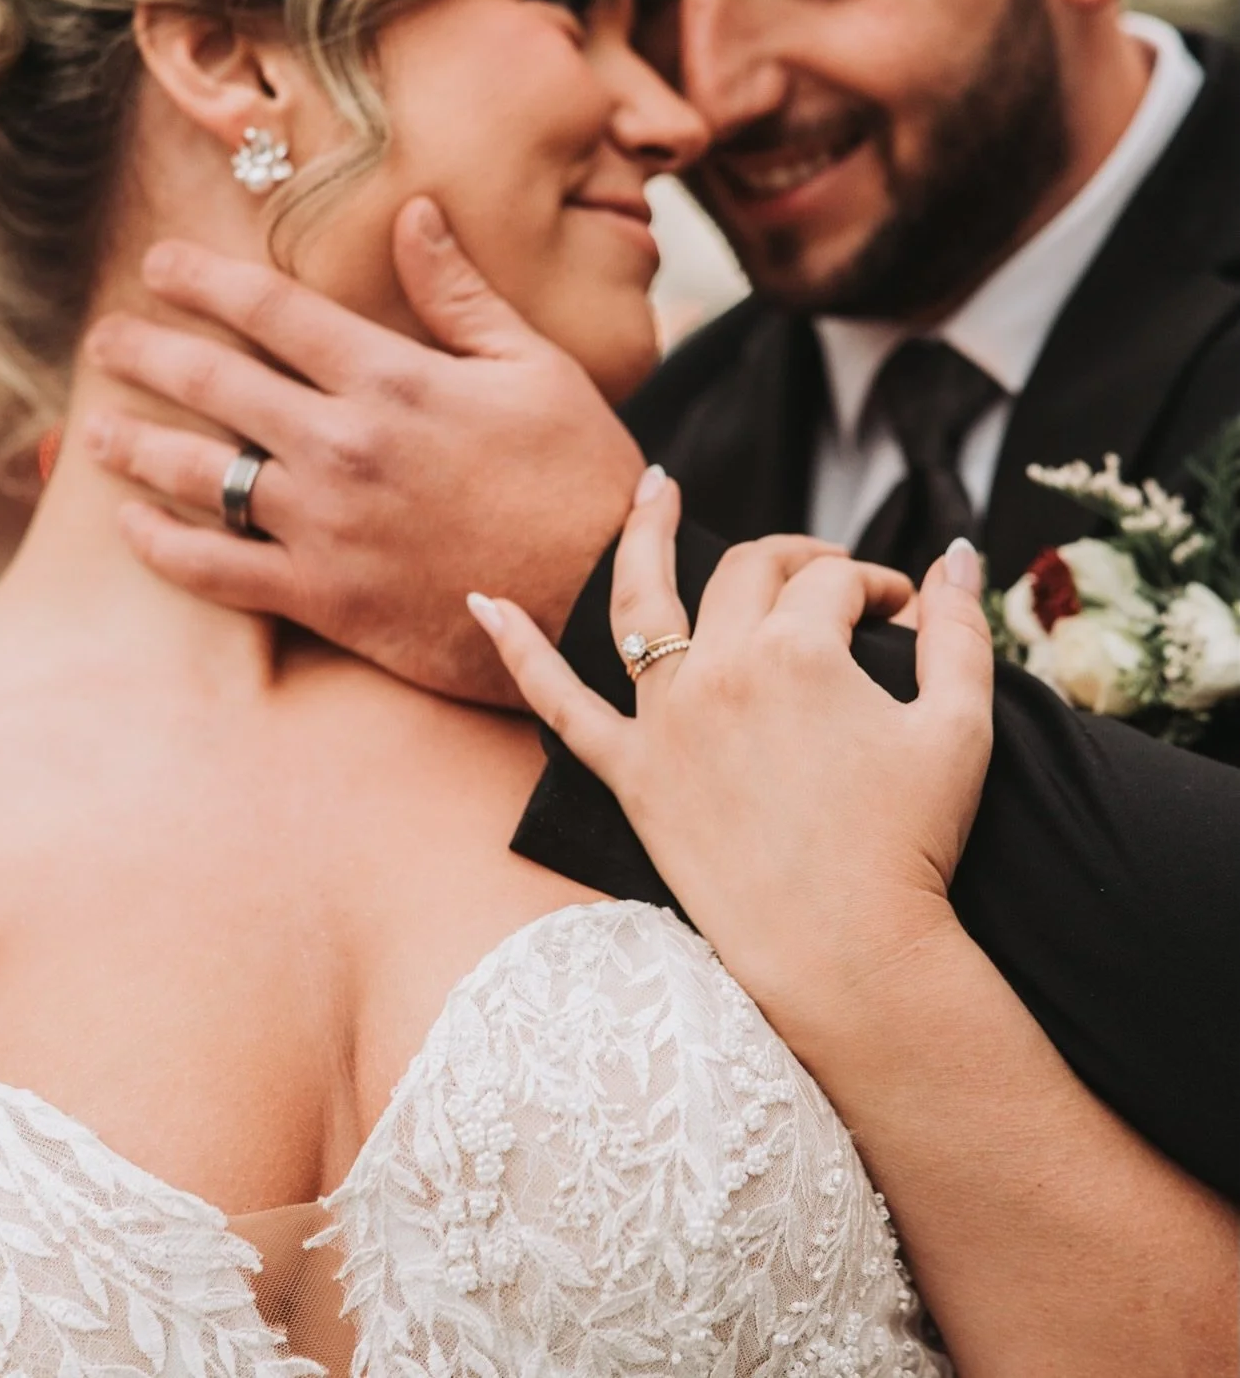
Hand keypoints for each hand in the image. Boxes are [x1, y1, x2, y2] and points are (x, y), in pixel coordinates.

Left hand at [83, 198, 645, 702]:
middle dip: (148, 353)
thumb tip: (413, 213)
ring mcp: (325, 525)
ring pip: (200, 475)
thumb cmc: (579, 475)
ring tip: (96, 430)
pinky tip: (134, 525)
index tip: (159, 263)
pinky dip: (166, 546)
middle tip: (102, 339)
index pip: (272, 310)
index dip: (205, 279)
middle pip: (215, 384)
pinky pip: (218, 570)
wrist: (599, 602)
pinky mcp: (324, 597)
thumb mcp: (535, 365)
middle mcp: (342, 445)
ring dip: (137, 445)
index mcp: (393, 378)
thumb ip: (460, 292)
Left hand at [470, 475, 993, 1047]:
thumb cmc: (912, 844)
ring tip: (655, 489)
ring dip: (645, 534)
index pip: (836, 582)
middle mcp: (721, 669)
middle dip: (798, 560)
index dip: (878, 588)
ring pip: (644, 602)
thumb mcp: (962, 727)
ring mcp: (667, 720)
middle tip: (830, 580)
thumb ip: (962, 630)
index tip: (906, 616)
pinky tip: (484, 603)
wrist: (848, 956)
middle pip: (750, 572)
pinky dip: (519, 652)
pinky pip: (559, 706)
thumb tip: (959, 554)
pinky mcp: (632, 775)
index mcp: (800, 649)